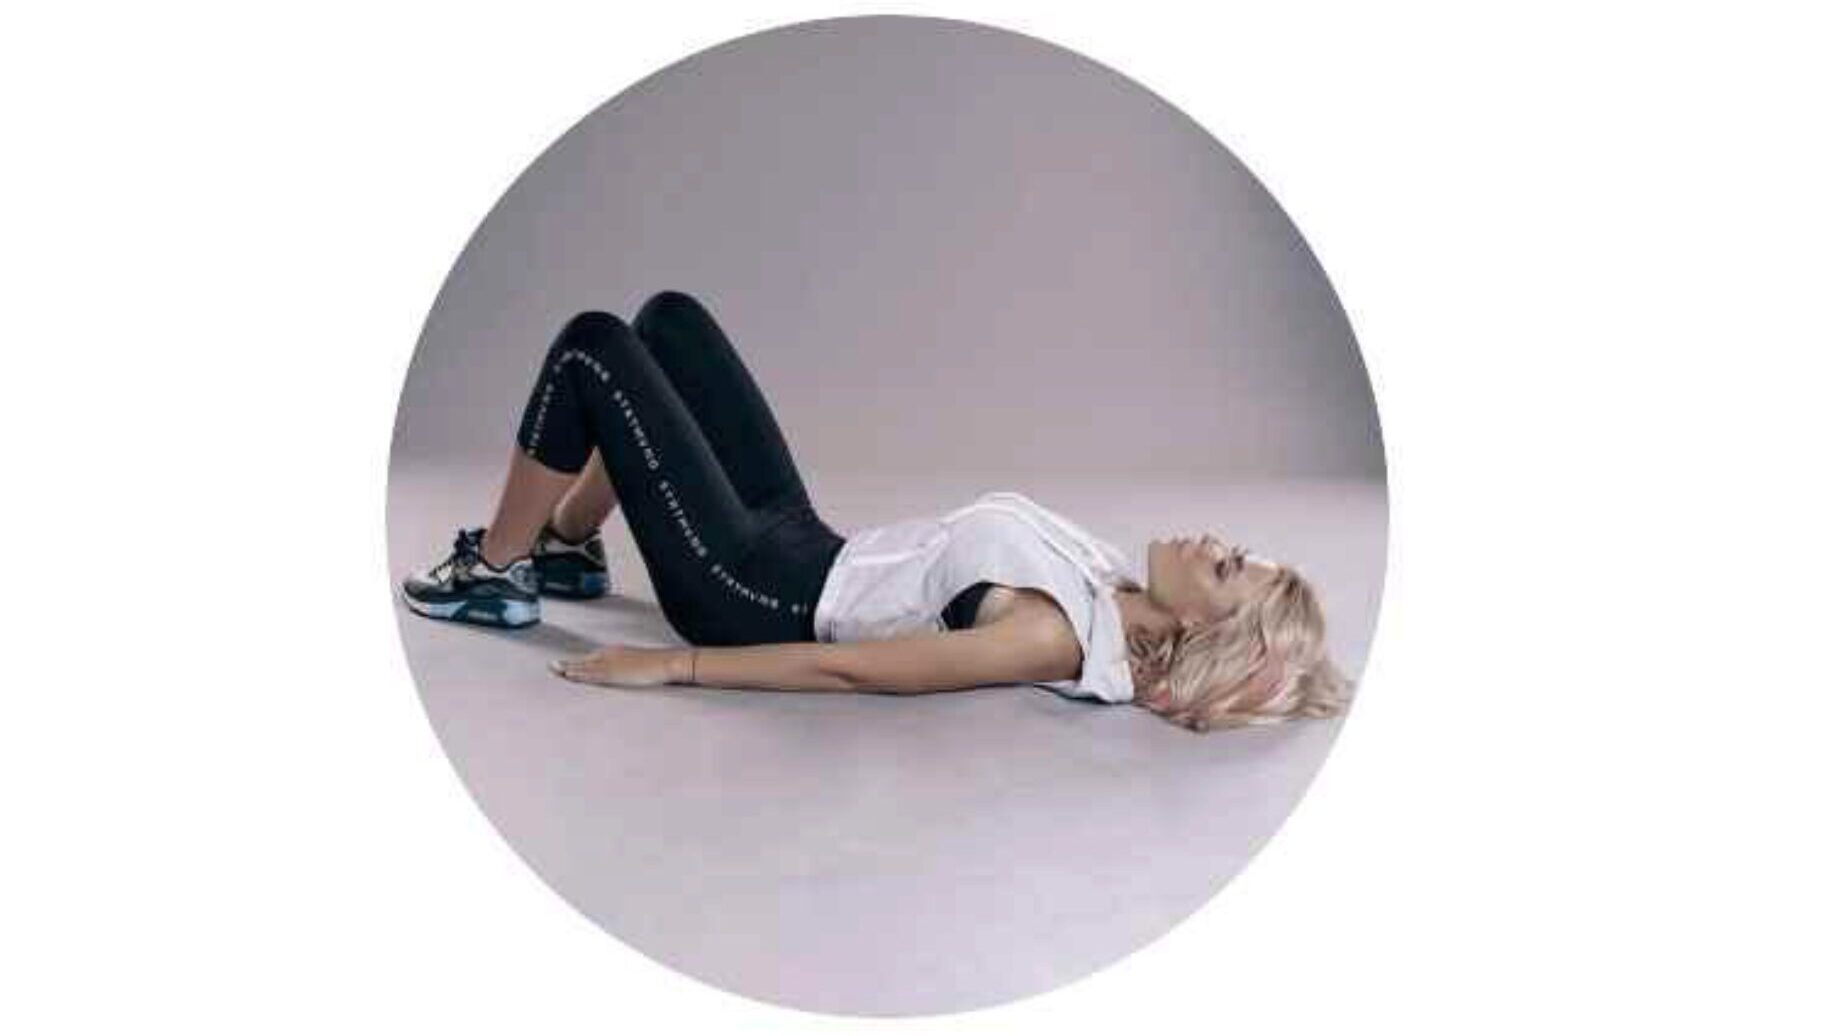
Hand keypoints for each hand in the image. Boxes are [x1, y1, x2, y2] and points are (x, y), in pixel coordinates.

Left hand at [550, 644, 684, 687]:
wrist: (666, 662)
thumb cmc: (658, 664)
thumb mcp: (641, 663)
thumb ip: (630, 666)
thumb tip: (627, 673)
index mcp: (617, 652)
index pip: (593, 658)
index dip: (579, 662)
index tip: (567, 665)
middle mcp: (611, 655)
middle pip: (585, 660)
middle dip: (569, 663)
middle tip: (552, 666)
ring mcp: (612, 663)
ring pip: (585, 666)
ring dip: (569, 668)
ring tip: (555, 670)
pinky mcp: (614, 672)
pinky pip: (592, 674)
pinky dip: (579, 674)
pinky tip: (570, 675)